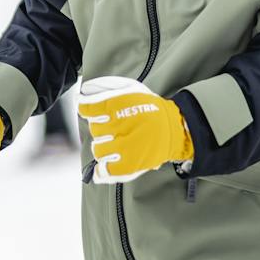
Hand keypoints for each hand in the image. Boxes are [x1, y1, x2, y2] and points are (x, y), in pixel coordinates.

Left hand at [77, 75, 192, 183]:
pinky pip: (105, 170)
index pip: (88, 108)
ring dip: (103, 146)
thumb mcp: (131, 89)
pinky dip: (101, 171)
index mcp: (117, 106)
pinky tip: (103, 168)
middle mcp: (117, 126)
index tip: (89, 110)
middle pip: (94, 129)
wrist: (175, 128)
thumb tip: (84, 92)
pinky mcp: (127, 165)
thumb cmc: (152, 110)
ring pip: (98, 149)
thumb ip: (107, 88)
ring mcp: (122, 147)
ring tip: (115, 144)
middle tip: (114, 128)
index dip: (86, 109)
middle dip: (101, 128)